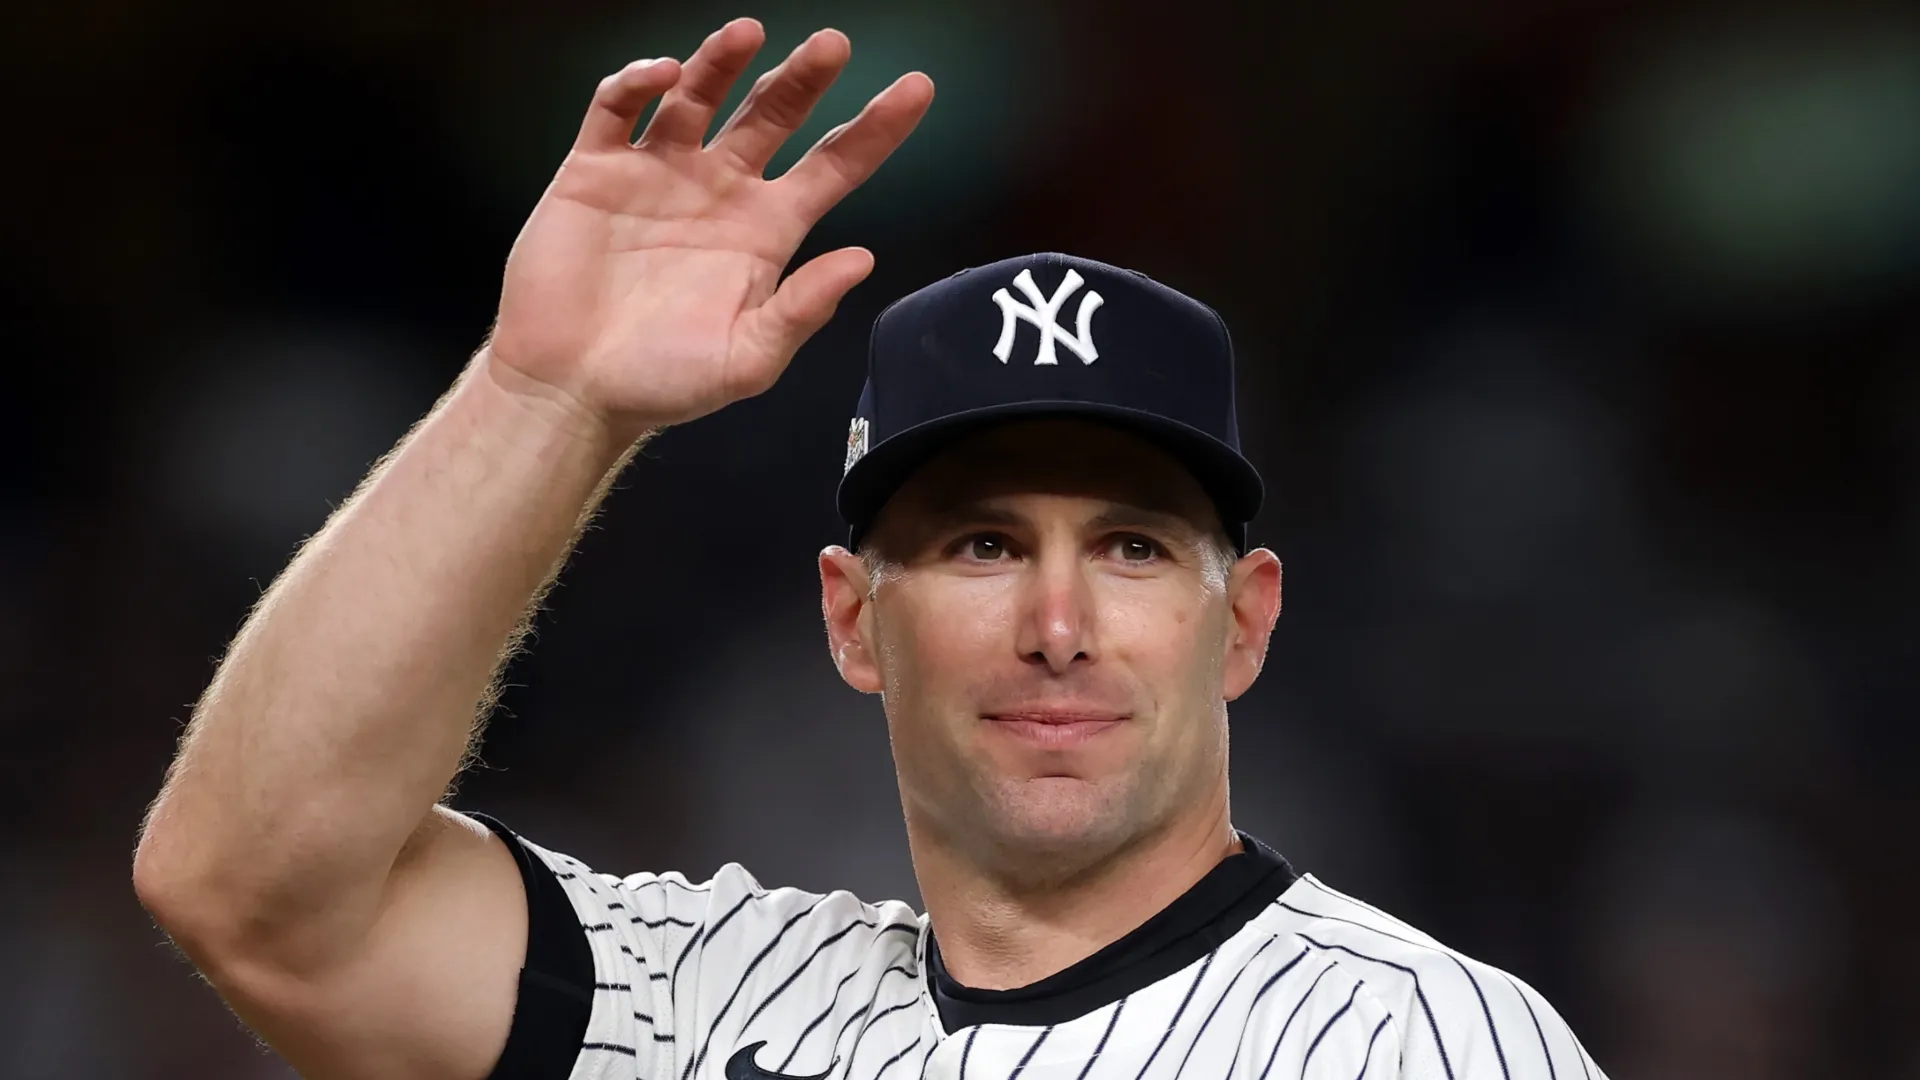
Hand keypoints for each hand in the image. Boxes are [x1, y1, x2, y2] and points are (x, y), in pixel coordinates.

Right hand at [486, 18, 932, 439]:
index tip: (917, 88)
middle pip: (773, 114)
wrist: (571, 390)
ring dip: (722, 60)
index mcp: (767, 231)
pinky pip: (619, 108)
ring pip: (699, 95)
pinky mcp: (597, 169)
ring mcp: (659, 173)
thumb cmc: (662, 382)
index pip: (834, 165)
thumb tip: (863, 260)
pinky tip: (662, 75)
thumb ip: (803, 309)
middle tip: (833, 44)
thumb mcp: (748, 359)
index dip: (876, 127)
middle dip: (804, 77)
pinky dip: (638, 83)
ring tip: (747, 34)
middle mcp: (720, 190)